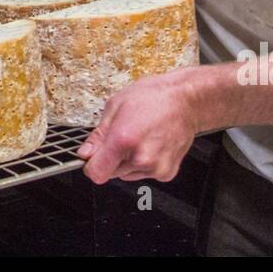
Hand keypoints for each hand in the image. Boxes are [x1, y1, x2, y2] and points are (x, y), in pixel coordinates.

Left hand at [76, 69, 199, 183]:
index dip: (91, 164)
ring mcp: (156, 168)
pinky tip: (151, 144)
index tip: (93, 155)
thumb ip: (98, 135)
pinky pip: (144, 174)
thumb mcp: (115, 106)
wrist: (186, 100)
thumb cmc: (154, 97)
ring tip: (140, 138)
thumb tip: (85, 153)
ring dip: (127, 161)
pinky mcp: (167, 173)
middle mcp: (141, 158)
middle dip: (111, 158)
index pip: (96, 173)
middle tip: (123, 137)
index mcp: (124, 140)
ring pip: (127, 174)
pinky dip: (143, 163)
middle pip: (110, 173)